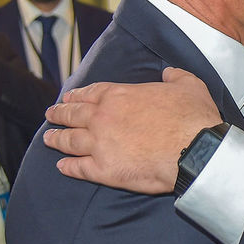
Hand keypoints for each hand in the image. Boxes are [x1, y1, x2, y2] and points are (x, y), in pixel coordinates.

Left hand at [42, 67, 219, 193]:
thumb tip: (168, 72)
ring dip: (56, 139)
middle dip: (59, 114)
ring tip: (48, 139)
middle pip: (73, 114)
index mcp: (119, 95)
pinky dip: (67, 167)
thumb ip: (175, 76)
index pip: (90, 93)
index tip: (68, 98)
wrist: (195, 150)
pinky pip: (78, 168)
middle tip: (50, 114)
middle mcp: (103, 118)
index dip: (77, 95)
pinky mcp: (104, 170)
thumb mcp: (189, 85)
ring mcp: (100, 145)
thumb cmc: (193, 117)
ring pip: (69, 141)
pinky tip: (61, 167)